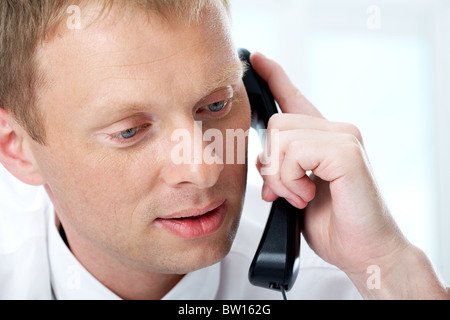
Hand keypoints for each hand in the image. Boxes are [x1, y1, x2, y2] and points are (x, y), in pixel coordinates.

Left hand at [251, 52, 448, 298]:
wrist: (364, 251)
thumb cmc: (334, 223)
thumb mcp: (295, 190)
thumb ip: (280, 167)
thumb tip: (261, 160)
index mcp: (322, 138)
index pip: (294, 98)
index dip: (274, 76)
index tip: (256, 59)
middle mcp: (336, 131)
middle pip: (276, 124)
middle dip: (270, 165)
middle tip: (286, 191)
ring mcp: (344, 138)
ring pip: (281, 137)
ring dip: (281, 176)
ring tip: (300, 196)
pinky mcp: (347, 153)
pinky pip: (296, 152)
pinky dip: (291, 179)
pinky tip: (308, 195)